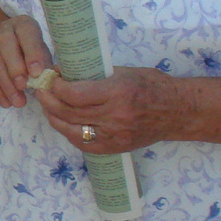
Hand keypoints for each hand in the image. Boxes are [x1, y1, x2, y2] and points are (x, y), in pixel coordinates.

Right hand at [0, 14, 51, 107]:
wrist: (3, 41)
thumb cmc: (29, 49)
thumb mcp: (40, 50)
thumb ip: (43, 62)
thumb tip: (46, 81)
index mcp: (22, 25)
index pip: (27, 35)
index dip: (32, 53)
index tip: (37, 73)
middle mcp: (2, 30)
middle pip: (6, 47)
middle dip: (15, 69)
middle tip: (24, 87)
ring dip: (6, 85)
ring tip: (19, 102)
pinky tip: (5, 103)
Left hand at [32, 67, 188, 153]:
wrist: (178, 111)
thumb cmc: (153, 86)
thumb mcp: (125, 72)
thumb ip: (97, 75)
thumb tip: (67, 73)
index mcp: (117, 93)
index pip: (74, 94)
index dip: (56, 86)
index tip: (51, 77)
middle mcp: (114, 117)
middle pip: (68, 112)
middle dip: (49, 100)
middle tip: (41, 90)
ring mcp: (113, 136)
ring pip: (71, 130)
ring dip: (54, 117)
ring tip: (48, 105)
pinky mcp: (114, 148)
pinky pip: (83, 143)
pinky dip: (69, 132)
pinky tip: (63, 122)